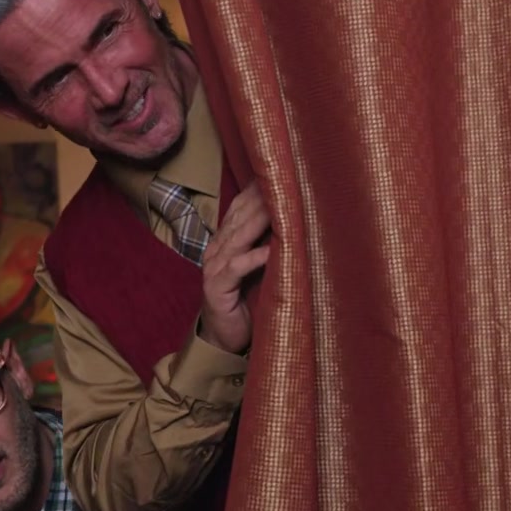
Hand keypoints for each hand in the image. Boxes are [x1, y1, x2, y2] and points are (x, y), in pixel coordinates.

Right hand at [197, 186, 271, 354]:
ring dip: (260, 221)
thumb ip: (267, 245)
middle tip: (285, 181)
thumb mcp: (258, 268)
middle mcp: (217, 250)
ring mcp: (214, 268)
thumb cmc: (246, 301)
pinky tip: (271, 249)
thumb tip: (296, 221)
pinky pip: (238, 267)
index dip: (256, 190)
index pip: (239, 208)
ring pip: (238, 237)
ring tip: (281, 206)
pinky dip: (255, 257)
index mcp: (225, 242)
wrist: (224, 337)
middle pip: (240, 217)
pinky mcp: (217, 288)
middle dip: (261, 199)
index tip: (279, 173)